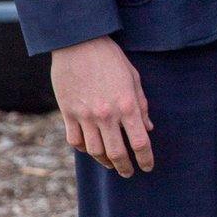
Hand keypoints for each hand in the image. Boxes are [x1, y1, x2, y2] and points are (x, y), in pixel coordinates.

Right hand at [50, 36, 153, 176]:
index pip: (140, 141)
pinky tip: (91, 148)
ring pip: (95, 151)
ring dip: (105, 162)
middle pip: (117, 153)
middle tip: (129, 172)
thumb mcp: (133, 78)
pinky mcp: (68, 113)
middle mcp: (106, 114)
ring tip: (112, 164)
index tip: (148, 167)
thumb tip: (148, 128)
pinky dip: (84, 148)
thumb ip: (141, 105)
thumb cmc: (111, 58)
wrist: (79, 44)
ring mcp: (85, 116)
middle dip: (125, 167)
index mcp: (127, 105)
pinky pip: (75, 140)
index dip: (146, 158)